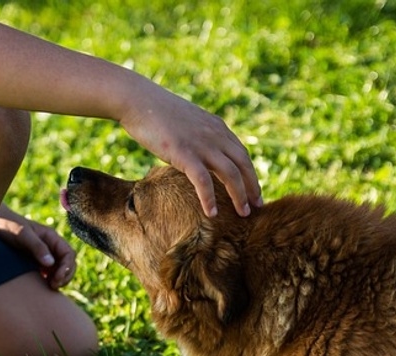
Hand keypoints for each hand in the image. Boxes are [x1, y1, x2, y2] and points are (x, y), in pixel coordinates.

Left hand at [0, 216, 75, 289]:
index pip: (69, 254)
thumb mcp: (22, 235)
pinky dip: (48, 280)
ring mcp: (43, 255)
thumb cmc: (7, 226)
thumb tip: (51, 263)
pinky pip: (48, 273)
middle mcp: (50, 246)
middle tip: (54, 286)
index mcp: (51, 237)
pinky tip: (41, 286)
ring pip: (59, 270)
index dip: (67, 268)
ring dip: (58, 279)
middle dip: (65, 276)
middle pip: (68, 263)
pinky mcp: (34, 262)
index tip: (57, 278)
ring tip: (49, 287)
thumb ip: (37, 247)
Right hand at [118, 83, 261, 216]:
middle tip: (257, 206)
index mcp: (217, 127)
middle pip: (243, 164)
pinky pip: (203, 181)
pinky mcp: (184, 153)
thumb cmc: (156, 113)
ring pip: (230, 174)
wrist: (138, 101)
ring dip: (239, 196)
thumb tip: (198, 153)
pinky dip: (209, 199)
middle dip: (252, 187)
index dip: (250, 173)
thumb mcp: (186, 123)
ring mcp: (201, 144)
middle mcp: (215, 135)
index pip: (242, 154)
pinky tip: (212, 213)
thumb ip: (198, 136)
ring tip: (243, 214)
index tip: (253, 191)